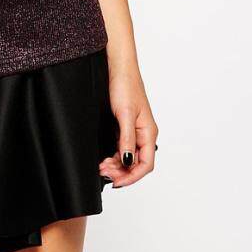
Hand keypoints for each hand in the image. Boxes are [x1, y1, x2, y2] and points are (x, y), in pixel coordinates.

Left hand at [98, 63, 157, 187]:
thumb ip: (127, 139)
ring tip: (102, 166)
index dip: (132, 176)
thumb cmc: (125, 86)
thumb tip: (128, 161)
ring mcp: (135, 131)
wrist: (118, 69)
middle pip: (137, 163)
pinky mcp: (126, 126)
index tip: (116, 182)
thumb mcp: (125, 114)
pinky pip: (123, 147)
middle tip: (103, 172)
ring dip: (117, 165)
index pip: (146, 164)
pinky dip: (114, 155)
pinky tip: (105, 157)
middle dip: (122, 172)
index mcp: (149, 132)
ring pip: (129, 157)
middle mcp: (144, 134)